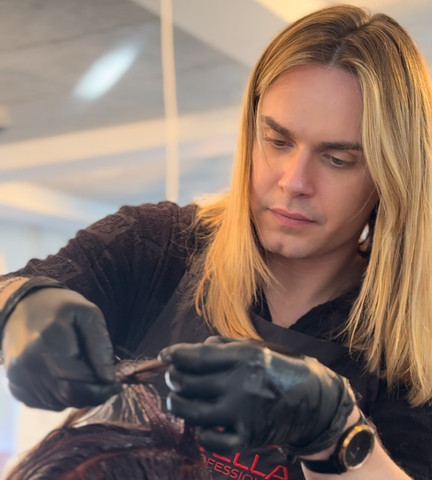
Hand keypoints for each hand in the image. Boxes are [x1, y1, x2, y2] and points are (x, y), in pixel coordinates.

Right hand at [2, 287, 119, 410]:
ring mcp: (18, 378)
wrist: (24, 306)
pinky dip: (62, 395)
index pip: (79, 381)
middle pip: (68, 396)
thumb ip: (101, 346)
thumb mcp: (89, 315)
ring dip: (78, 393)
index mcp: (48, 342)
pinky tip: (66, 374)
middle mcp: (28, 364)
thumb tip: (109, 378)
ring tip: (84, 370)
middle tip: (106, 381)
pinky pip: (46, 403)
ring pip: (59, 402)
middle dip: (93, 393)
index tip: (117, 382)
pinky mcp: (16, 387)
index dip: (102, 387)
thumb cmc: (63, 308)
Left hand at [159, 337, 355, 453]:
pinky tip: (199, 424)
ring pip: (194, 412)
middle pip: (190, 383)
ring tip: (175, 399)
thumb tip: (195, 348)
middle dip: (173, 378)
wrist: (316, 403)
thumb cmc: (282, 370)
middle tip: (171, 376)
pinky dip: (200, 433)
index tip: (164, 355)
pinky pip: (212, 441)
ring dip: (177, 404)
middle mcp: (241, 385)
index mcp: (245, 358)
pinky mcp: (248, 439)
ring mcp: (243, 414)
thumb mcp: (258, 348)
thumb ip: (225, 346)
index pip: (198, 356)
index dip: (176, 355)